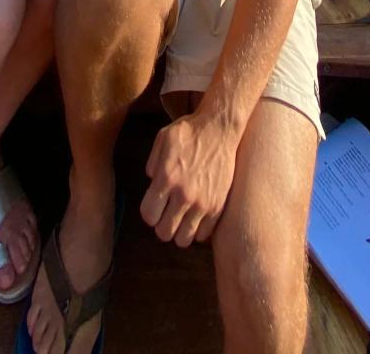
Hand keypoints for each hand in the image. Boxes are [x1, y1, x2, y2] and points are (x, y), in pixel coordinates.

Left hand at [140, 112, 237, 247]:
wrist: (220, 128)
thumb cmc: (190, 131)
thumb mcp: (163, 138)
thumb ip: (152, 163)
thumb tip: (151, 183)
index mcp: (167, 178)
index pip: (149, 215)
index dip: (149, 213)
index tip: (153, 206)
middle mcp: (184, 194)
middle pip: (164, 232)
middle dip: (161, 225)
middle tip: (166, 214)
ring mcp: (203, 203)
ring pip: (184, 240)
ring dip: (179, 231)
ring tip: (181, 218)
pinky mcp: (218, 206)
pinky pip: (203, 235)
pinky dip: (197, 230)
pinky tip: (195, 216)